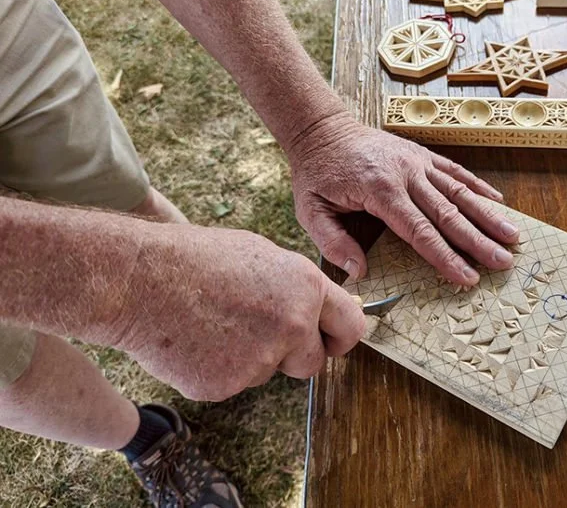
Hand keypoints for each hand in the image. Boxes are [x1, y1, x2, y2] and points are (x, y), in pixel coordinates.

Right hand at [112, 223, 364, 400]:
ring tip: (215, 323)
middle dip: (294, 356)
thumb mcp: (263, 256)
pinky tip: (196, 340)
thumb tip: (316, 309)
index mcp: (306, 289)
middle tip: (261, 336)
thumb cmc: (198, 258)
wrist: (141, 279)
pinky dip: (218, 370)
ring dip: (250, 358)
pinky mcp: (227, 385)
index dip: (339, 338)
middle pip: (312, 363)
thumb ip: (297, 288)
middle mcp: (292, 326)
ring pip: (268, 372)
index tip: (330, 342)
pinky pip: (234, 383)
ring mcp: (260, 359)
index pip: (351, 327)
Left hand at [287, 114, 519, 285]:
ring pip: (459, 192)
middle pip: (448, 214)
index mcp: (380, 191)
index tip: (467, 278)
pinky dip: (478, 186)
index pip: (419, 232)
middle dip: (478, 242)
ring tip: (513, 235)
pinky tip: (498, 202)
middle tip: (503, 263)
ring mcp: (417, 162)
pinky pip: (455, 172)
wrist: (322, 129)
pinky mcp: (422, 155)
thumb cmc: (316, 174)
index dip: (445, 257)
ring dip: (488, 216)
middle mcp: (406, 174)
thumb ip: (334, 242)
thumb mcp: (310, 211)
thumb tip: (359, 272)